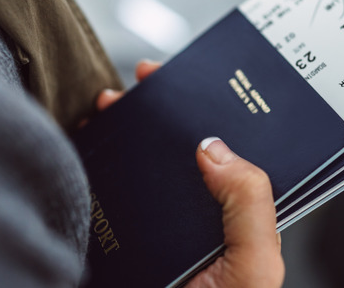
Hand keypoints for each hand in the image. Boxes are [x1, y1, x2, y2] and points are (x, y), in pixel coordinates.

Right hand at [96, 60, 284, 287]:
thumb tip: (214, 146)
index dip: (215, 110)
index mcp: (236, 213)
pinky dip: (96, 161)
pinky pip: (109, 190)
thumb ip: (249, 202)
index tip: (194, 79)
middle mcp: (198, 213)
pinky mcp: (123, 235)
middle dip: (163, 108)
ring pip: (143, 162)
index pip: (231, 149)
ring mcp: (158, 222)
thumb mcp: (255, 264)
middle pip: (182, 147)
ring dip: (127, 127)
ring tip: (112, 103)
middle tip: (144, 79)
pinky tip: (89, 140)